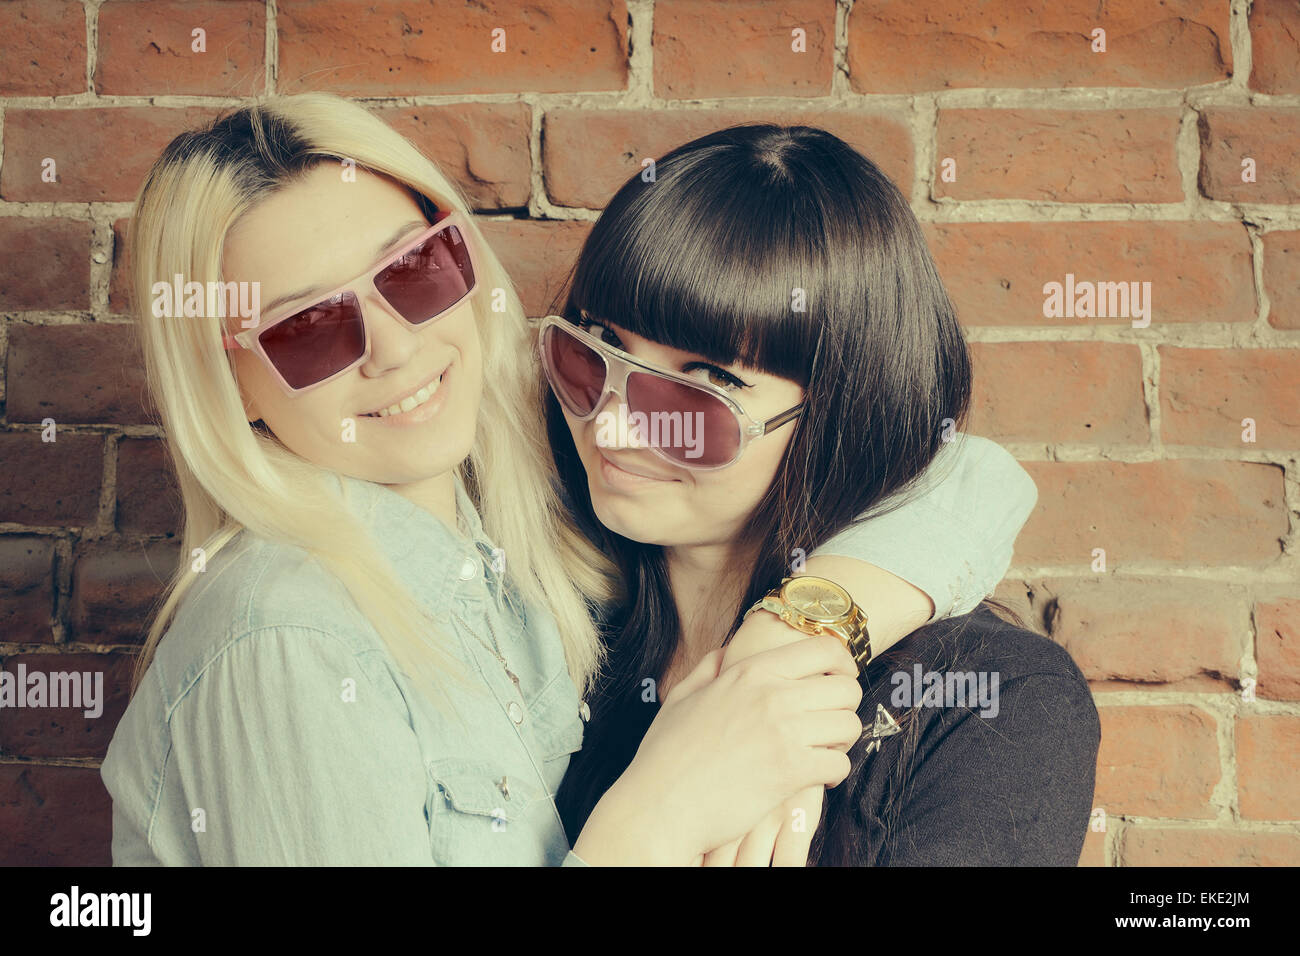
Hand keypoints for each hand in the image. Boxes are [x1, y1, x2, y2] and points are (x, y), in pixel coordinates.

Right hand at [573, 635, 861, 864]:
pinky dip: (833, 773)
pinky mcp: (791, 772)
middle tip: (827, 724)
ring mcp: (784, 732)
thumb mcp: (682, 696)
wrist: (658, 804)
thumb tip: (728, 652)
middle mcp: (772, 695)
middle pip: (847, 688)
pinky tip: (814, 777)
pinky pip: (840, 764)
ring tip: (820, 751)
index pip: (825, 649)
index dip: (843, 664)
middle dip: (844, 707)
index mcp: (750, 672)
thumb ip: (710, 667)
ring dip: (841, 741)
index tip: (839, 680)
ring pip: (850, 725)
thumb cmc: (665, 754)